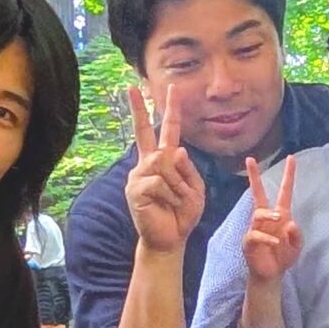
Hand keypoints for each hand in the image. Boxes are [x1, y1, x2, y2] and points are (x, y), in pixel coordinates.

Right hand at [122, 84, 205, 256]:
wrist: (170, 239)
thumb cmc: (182, 214)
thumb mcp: (196, 189)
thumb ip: (188, 169)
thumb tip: (176, 150)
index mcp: (163, 160)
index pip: (164, 131)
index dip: (167, 110)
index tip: (167, 89)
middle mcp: (148, 164)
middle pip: (144, 132)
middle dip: (139, 109)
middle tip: (132, 88)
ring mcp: (139, 175)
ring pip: (163, 164)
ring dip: (178, 185)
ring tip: (175, 201)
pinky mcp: (135, 189)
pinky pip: (159, 182)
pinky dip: (171, 194)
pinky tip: (166, 205)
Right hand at [240, 156, 300, 281]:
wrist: (271, 275)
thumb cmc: (283, 257)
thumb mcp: (297, 246)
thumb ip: (297, 235)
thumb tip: (290, 223)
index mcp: (280, 215)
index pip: (284, 191)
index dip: (288, 176)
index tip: (291, 158)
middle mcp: (266, 219)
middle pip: (258, 193)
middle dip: (254, 177)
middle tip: (250, 159)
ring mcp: (256, 228)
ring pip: (258, 213)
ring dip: (269, 214)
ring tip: (280, 219)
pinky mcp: (249, 241)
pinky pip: (255, 234)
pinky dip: (267, 237)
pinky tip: (276, 242)